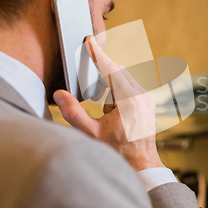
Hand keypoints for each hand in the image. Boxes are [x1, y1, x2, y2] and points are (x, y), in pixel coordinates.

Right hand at [53, 36, 164, 171]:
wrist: (142, 166)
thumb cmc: (118, 152)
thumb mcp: (91, 134)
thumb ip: (73, 113)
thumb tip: (59, 95)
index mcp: (130, 100)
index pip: (111, 69)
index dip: (98, 54)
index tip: (90, 41)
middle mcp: (142, 96)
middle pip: (119, 73)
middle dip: (103, 77)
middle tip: (92, 91)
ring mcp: (147, 100)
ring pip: (125, 81)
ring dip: (111, 90)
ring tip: (107, 115)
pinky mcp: (148, 105)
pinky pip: (131, 90)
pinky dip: (119, 95)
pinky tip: (114, 115)